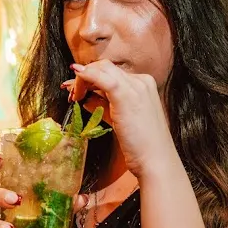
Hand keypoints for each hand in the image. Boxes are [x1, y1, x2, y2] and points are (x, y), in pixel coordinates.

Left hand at [65, 62, 175, 178]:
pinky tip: (76, 80)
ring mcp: (135, 86)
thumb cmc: (141, 145)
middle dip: (85, 77)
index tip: (78, 90)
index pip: (113, 74)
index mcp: (144, 85)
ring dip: (82, 79)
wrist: (155, 159)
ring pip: (101, 69)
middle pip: (105, 68)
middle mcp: (141, 81)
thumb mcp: (121, 120)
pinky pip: (100, 77)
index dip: (92, 79)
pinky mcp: (125, 95)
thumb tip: (86, 100)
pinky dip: (85, 76)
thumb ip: (105, 107)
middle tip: (72, 93)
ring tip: (73, 96)